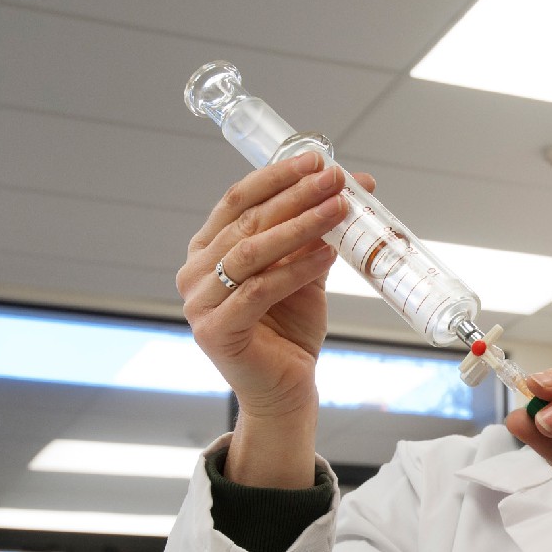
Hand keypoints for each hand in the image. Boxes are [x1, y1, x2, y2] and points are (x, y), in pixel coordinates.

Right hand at [176, 151, 373, 484]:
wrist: (286, 391)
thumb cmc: (290, 330)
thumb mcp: (305, 271)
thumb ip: (318, 232)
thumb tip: (356, 183)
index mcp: (208, 249)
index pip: (239, 200)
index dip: (278, 177)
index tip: (318, 160)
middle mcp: (195, 272)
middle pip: (248, 221)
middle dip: (297, 196)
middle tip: (336, 179)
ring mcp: (200, 303)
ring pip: (253, 251)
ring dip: (301, 226)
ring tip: (340, 209)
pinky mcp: (216, 332)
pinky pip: (260, 290)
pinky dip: (297, 269)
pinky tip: (328, 254)